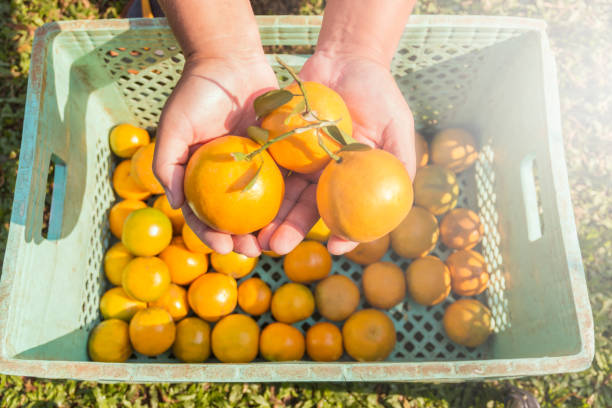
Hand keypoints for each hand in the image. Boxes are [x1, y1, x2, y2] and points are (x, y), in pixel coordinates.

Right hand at [153, 55, 278, 256]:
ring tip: (276, 242)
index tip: (221, 245)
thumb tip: (175, 205)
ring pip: (264, 204)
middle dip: (244, 239)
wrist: (231, 60)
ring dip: (269, 226)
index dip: (210, 234)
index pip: (204, 213)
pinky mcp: (280, 153)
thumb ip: (166, 165)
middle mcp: (230, 176)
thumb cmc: (197, 93)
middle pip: (237, 216)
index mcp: (203, 176)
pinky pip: (286, 179)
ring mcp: (257, 166)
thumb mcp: (174, 128)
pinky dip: (291, 198)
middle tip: (253, 251)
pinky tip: (296, 214)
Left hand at [258, 53, 415, 255]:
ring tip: (254, 234)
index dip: (342, 233)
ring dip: (267, 215)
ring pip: (280, 193)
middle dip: (290, 231)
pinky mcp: (278, 142)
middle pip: (305, 209)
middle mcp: (322, 175)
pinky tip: (241, 197)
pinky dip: (254, 180)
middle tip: (276, 248)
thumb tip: (405, 203)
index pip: (345, 213)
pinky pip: (266, 163)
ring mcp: (298, 160)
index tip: (335, 248)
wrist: (345, 58)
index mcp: (350, 179)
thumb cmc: (378, 93)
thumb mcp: (397, 126)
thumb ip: (401, 161)